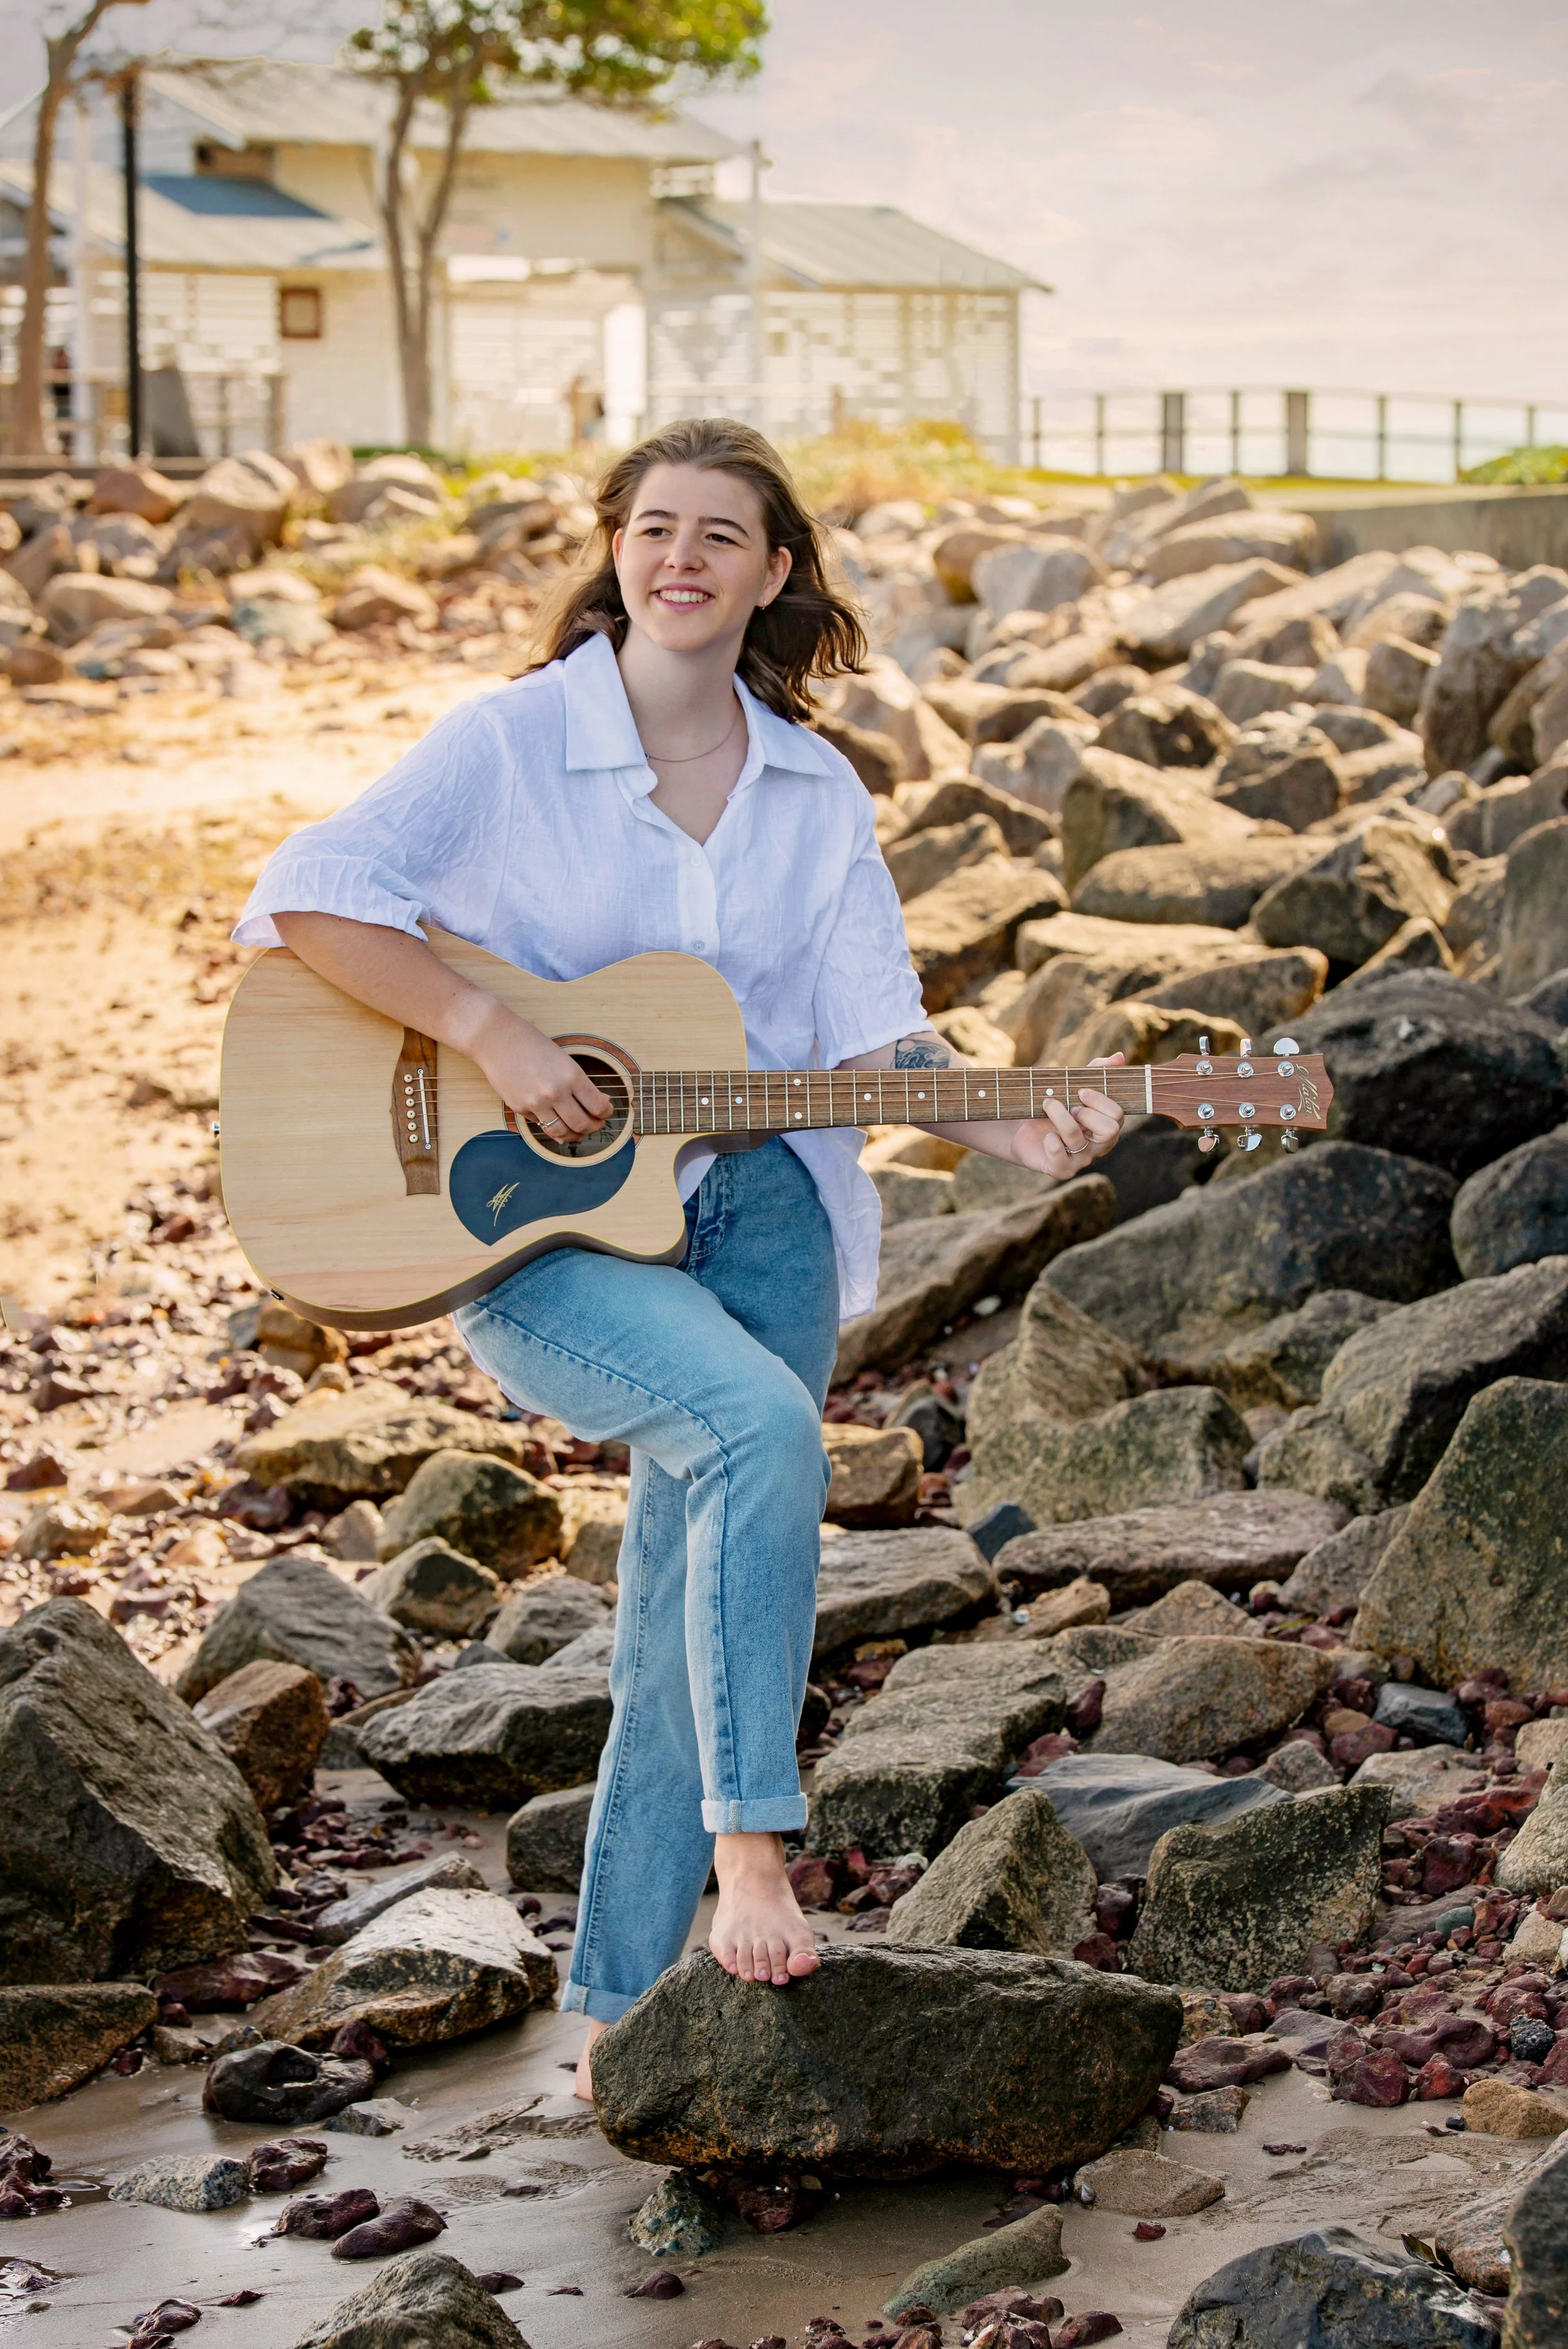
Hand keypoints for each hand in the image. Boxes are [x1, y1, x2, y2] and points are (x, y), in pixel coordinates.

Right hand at [470, 999, 611, 1138]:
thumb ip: (578, 1083)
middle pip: (583, 1125)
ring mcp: (536, 1103)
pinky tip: (555, 1119)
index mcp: (571, 1075)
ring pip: (562, 1132)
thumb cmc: (530, 1043)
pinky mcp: (520, 1109)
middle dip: (594, 1128)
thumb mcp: (563, 1059)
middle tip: (596, 1124)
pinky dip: (551, 1125)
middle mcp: (555, 1092)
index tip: (606, 1111)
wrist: (496, 1038)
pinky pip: (541, 1124)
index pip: (598, 1106)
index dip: (606, 1113)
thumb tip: (596, 1106)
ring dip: (574, 1135)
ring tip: (578, 1132)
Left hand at [1010, 1052, 1125, 1177]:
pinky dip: (1052, 1144)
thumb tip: (1119, 1057)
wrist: (1021, 1127)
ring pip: (1077, 1139)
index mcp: (1106, 1125)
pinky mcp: (1061, 1169)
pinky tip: (1046, 1136)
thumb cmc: (1054, 1105)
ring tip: (1047, 1105)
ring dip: (1060, 1116)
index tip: (1081, 1091)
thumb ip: (1097, 1071)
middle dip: (1087, 1112)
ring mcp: (1080, 1159)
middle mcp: (1098, 1146)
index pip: (1118, 1116)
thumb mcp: (1073, 1084)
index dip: (1100, 1101)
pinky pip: (1061, 1160)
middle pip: (1110, 1130)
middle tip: (1070, 1106)